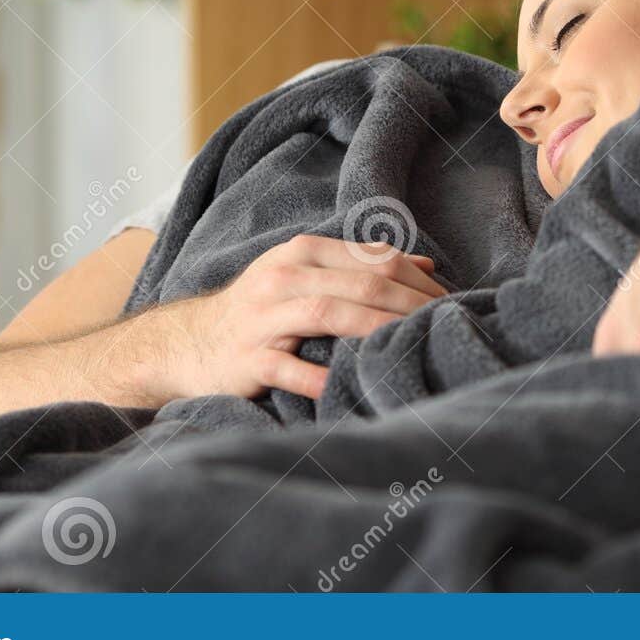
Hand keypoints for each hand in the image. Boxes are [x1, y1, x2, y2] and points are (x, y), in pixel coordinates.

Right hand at [155, 234, 446, 401]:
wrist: (188, 343)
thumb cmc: (261, 309)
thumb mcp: (306, 275)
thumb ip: (360, 266)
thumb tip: (422, 263)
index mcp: (303, 253)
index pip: (374, 259)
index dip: (417, 279)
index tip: (451, 300)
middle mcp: (284, 277)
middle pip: (359, 283)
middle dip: (410, 303)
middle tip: (446, 323)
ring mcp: (263, 317)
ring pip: (329, 313)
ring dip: (377, 328)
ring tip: (412, 344)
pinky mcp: (247, 358)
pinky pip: (287, 366)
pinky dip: (319, 376)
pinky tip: (348, 386)